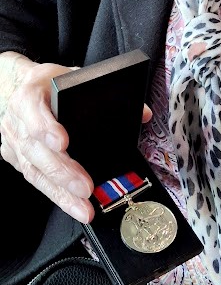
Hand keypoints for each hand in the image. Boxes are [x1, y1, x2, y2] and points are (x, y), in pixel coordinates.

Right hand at [0, 52, 151, 222]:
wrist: (13, 87)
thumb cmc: (47, 83)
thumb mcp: (71, 77)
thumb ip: (103, 92)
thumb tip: (142, 113)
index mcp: (30, 95)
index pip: (35, 113)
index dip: (47, 129)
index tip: (63, 143)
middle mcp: (17, 121)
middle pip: (37, 150)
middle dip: (63, 172)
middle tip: (85, 187)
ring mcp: (14, 143)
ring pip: (35, 171)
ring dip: (61, 193)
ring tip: (84, 207)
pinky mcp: (15, 159)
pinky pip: (35, 180)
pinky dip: (56, 195)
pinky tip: (73, 205)